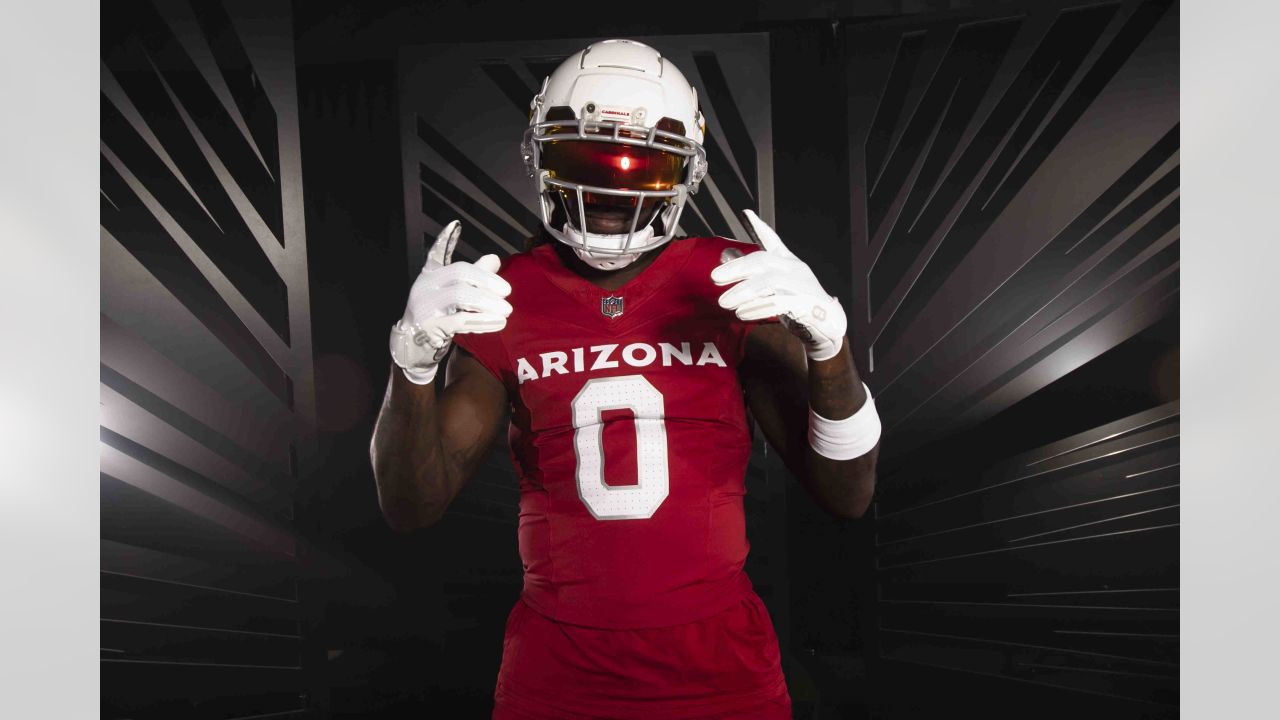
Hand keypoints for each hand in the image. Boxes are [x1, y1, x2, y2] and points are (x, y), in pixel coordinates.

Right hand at [390, 221, 512, 383]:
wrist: (414, 347)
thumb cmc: (437, 316)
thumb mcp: (452, 295)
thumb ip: (473, 277)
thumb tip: (494, 259)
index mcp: (429, 276)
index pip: (437, 254)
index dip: (445, 240)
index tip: (455, 224)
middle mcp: (424, 287)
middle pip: (460, 274)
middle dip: (487, 282)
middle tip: (507, 293)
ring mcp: (425, 306)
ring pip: (461, 296)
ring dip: (488, 303)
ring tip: (507, 310)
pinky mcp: (430, 326)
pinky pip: (461, 321)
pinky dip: (483, 321)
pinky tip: (499, 323)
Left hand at [711, 210, 846, 361]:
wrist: (829, 325)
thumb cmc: (800, 304)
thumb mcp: (778, 287)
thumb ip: (757, 276)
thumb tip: (728, 261)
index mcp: (789, 263)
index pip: (774, 241)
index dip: (761, 227)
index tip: (746, 213)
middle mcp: (796, 269)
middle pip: (763, 261)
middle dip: (737, 268)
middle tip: (715, 277)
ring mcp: (802, 285)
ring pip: (769, 282)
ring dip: (743, 292)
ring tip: (725, 302)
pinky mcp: (805, 304)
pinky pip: (778, 303)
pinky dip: (757, 308)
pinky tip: (742, 313)